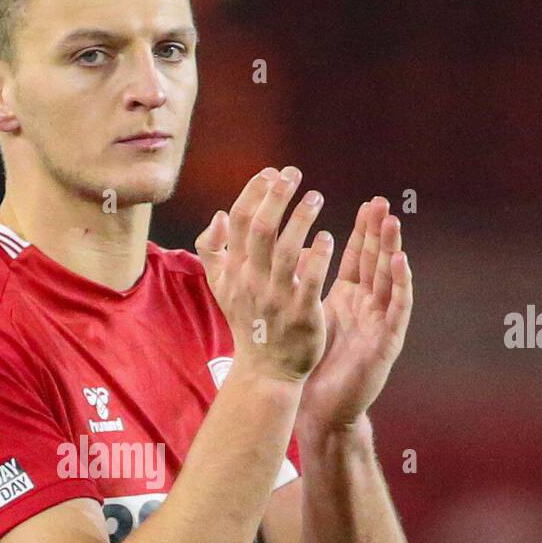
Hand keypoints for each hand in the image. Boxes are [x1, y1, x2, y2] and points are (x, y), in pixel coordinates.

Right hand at [194, 165, 331, 383]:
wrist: (265, 369)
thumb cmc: (249, 321)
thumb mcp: (222, 287)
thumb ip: (213, 251)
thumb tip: (220, 215)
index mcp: (233, 271)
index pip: (238, 223)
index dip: (253, 193)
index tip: (271, 173)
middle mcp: (251, 282)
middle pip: (260, 230)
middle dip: (276, 197)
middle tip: (294, 174)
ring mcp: (276, 298)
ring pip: (285, 250)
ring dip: (300, 219)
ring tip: (315, 197)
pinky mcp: (301, 314)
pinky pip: (309, 280)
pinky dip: (317, 256)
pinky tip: (328, 237)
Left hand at [297, 196, 412, 430]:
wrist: (319, 409)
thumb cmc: (310, 366)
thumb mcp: (306, 316)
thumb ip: (303, 287)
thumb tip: (287, 254)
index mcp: (348, 300)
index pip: (358, 258)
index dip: (363, 231)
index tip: (367, 203)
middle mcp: (367, 307)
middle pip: (376, 262)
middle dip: (379, 232)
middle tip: (382, 202)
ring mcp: (378, 323)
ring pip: (389, 280)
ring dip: (392, 250)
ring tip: (393, 222)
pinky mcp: (386, 342)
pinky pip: (397, 309)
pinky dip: (400, 284)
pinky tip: (400, 262)